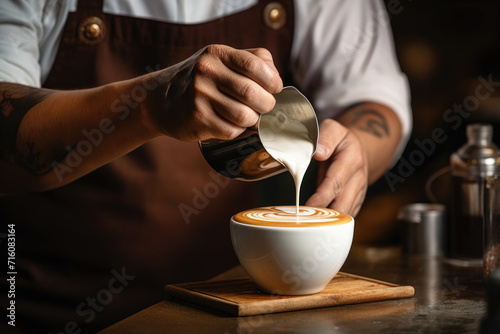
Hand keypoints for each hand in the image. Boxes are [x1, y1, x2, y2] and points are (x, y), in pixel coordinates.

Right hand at [147, 44, 282, 140]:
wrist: (159, 100)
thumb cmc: (200, 80)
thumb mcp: (220, 60)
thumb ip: (251, 60)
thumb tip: (276, 78)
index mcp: (217, 54)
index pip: (256, 65)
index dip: (273, 81)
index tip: (274, 89)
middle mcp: (206, 72)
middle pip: (253, 93)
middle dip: (267, 105)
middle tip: (264, 108)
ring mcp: (200, 96)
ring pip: (245, 116)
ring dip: (252, 121)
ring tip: (247, 118)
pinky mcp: (197, 119)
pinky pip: (231, 131)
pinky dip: (237, 131)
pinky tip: (230, 125)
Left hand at [305, 119, 368, 216]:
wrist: (359, 149)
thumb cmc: (340, 140)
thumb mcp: (332, 128)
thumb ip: (326, 138)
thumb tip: (319, 153)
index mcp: (351, 160)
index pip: (336, 183)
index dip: (322, 197)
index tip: (307, 206)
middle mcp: (358, 179)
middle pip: (343, 204)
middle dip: (325, 216)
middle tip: (304, 221)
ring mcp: (359, 193)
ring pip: (346, 214)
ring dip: (329, 222)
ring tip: (308, 225)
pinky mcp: (356, 203)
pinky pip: (346, 217)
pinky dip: (334, 223)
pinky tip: (318, 225)